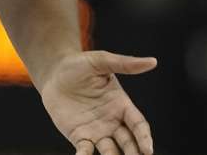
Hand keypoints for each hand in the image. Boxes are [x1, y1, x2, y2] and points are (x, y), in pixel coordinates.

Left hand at [40, 51, 156, 154]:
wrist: (53, 73)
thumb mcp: (100, 61)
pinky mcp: (80, 136)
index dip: (144, 138)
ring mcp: (97, 131)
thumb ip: (124, 64)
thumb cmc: (79, 64)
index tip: (148, 150)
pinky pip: (86, 150)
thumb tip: (152, 61)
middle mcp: (113, 122)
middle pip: (128, 143)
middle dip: (133, 153)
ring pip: (110, 151)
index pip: (138, 125)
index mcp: (122, 105)